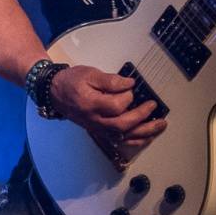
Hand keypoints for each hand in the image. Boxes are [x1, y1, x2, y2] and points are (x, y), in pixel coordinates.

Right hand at [49, 64, 167, 167]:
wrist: (55, 93)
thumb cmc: (72, 82)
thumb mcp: (89, 74)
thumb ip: (110, 80)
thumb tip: (129, 84)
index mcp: (91, 105)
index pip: (116, 105)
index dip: (127, 96)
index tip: (131, 86)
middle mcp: (95, 120)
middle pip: (122, 125)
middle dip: (142, 117)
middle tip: (153, 106)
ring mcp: (98, 128)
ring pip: (123, 136)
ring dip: (144, 132)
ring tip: (160, 125)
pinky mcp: (100, 131)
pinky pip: (120, 140)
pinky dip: (136, 140)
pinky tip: (148, 136)